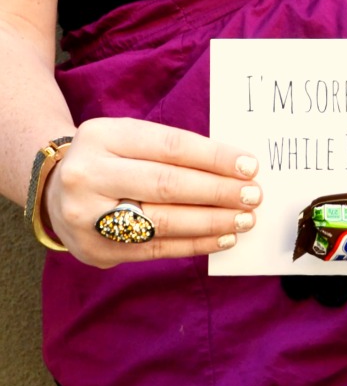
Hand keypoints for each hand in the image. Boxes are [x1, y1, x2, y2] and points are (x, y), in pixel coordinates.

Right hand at [43, 117, 261, 267]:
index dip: (214, 157)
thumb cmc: (111, 160)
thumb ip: (173, 150)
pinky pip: (157, 249)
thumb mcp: (130, 139)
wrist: (54, 191)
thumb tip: (236, 168)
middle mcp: (89, 174)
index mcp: (102, 136)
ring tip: (244, 219)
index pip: (170, 146)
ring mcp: (88, 216)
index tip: (250, 166)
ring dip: (213, 221)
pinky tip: (223, 238)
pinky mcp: (96, 250)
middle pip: (167, 185)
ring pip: (164, 221)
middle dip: (218, 191)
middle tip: (253, 196)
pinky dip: (196, 244)